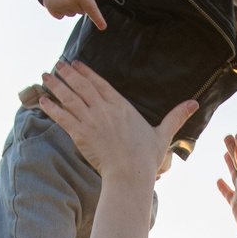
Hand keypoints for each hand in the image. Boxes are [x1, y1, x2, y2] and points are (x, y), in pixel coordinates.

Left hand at [36, 62, 194, 183]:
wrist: (131, 174)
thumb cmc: (146, 157)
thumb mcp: (163, 133)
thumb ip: (176, 116)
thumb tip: (194, 103)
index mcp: (122, 106)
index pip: (100, 84)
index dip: (86, 72)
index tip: (76, 63)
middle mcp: (105, 109)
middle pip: (82, 86)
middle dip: (67, 74)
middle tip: (56, 65)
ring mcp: (91, 121)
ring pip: (70, 98)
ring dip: (56, 86)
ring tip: (45, 76)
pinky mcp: (81, 134)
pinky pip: (62, 117)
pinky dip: (51, 108)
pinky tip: (42, 100)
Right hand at [41, 0, 118, 29]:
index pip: (92, 9)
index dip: (98, 19)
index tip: (103, 27)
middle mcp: (70, 0)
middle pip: (82, 12)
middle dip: (79, 3)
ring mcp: (59, 5)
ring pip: (71, 14)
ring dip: (70, 6)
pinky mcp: (51, 8)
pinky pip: (60, 16)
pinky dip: (60, 9)